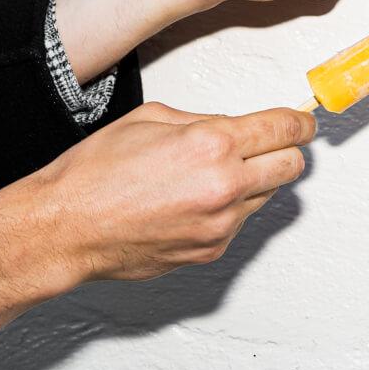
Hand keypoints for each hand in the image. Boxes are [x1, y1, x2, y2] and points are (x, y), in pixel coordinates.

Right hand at [0, 102, 311, 336]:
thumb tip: (239, 126)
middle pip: (293, 166)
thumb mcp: (150, 119)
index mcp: (212, 145)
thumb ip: (205, 121)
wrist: (65, 230)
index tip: (303, 123)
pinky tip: (193, 202)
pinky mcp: (213, 250)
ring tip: (209, 176)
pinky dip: (228, 210)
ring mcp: (222, 223)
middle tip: (267, 146)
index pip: (286, 130)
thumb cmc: (94, 175)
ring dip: (253, 182)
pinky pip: (240, 222)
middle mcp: (225, 185)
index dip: (301, 123)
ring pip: (267, 196)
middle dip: (285, 152)